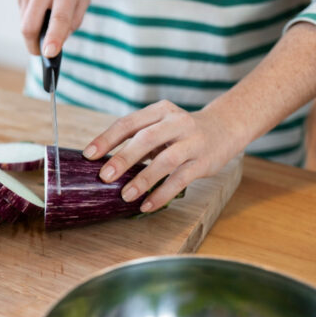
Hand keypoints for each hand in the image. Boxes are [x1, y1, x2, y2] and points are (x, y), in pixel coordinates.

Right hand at [13, 0, 90, 56]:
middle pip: (30, 24)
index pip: (59, 17)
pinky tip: (39, 2)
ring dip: (33, 28)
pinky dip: (31, 13)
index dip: (54, 38)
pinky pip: (23, 10)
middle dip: (33, 44)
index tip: (50, 54)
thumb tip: (59, 41)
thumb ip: (75, 17)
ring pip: (24, 20)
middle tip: (39, 52)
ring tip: (45, 16)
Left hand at [82, 100, 243, 211]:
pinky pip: (180, 179)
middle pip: (145, 139)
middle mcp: (176, 122)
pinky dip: (162, 193)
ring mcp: (192, 142)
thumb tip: (105, 164)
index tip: (89, 155)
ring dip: (143, 179)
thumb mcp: (161, 126)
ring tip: (125, 195)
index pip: (128, 123)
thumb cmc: (181, 131)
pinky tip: (147, 205)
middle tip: (104, 176)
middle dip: (123, 158)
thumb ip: (138, 140)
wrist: (226, 126)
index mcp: (159, 111)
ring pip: (165, 160)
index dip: (107, 139)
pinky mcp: (204, 162)